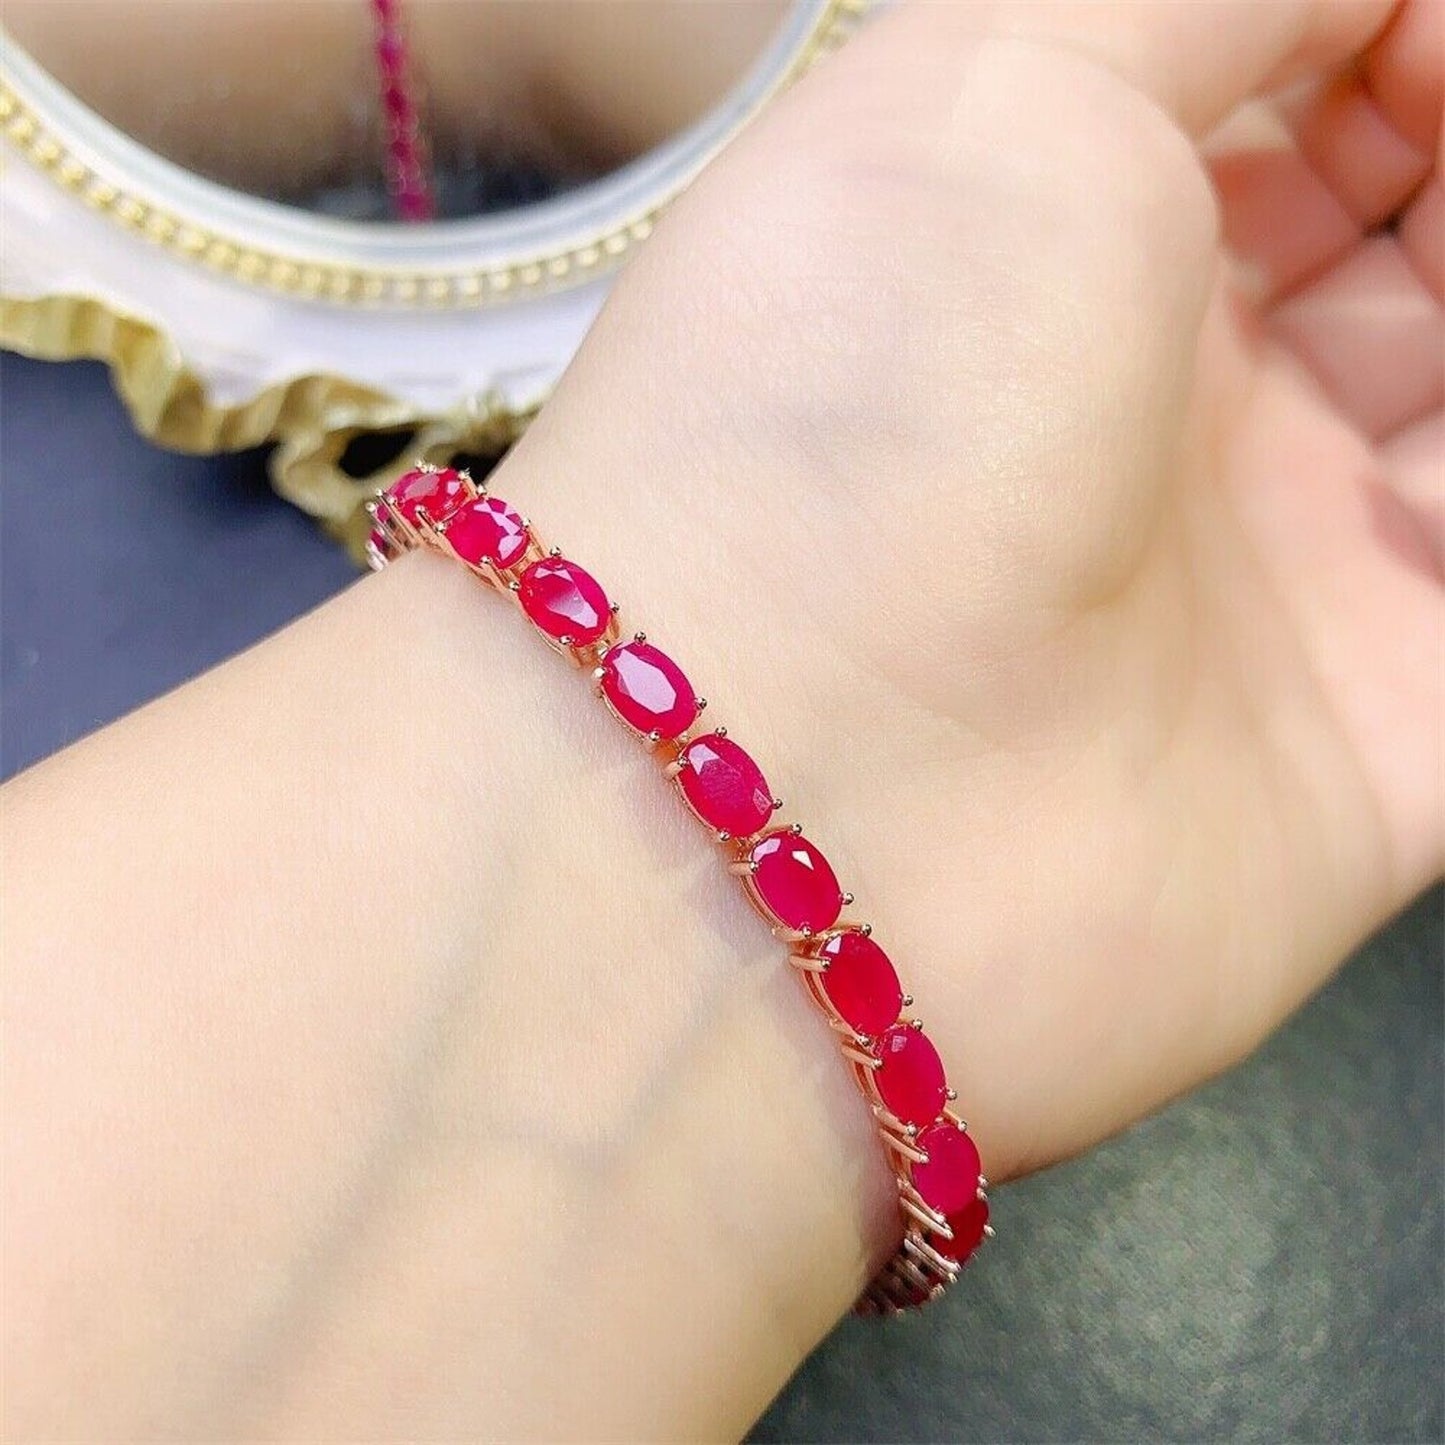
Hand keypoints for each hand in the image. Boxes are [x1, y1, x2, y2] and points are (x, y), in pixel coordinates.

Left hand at [507, 0, 1443, 1181]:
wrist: (785, 791)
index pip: (1285, 100)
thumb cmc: (858, 405)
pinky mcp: (1368, 761)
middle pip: (1398, 248)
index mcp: (1052, 251)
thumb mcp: (995, 90)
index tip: (1427, 44)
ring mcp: (1266, 589)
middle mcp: (1159, 417)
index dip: (1390, 40)